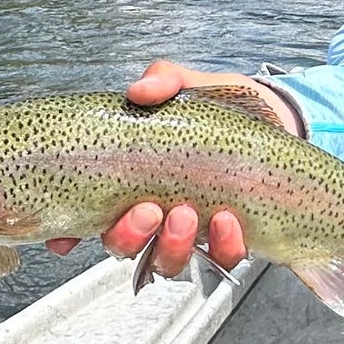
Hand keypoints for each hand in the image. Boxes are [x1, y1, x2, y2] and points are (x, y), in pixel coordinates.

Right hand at [45, 61, 265, 274]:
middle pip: (123, 246)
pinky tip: (227, 219)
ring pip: (167, 261)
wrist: (279, 118)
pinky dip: (224, 244)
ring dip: (172, 245)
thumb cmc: (224, 107)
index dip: (70, 234)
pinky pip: (223, 257)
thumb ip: (164, 82)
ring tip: (186, 213)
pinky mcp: (233, 237)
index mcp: (134, 181)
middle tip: (148, 210)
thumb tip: (140, 91)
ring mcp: (193, 229)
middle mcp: (157, 213)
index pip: (89, 216)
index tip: (65, 239)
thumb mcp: (191, 87)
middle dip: (128, 235)